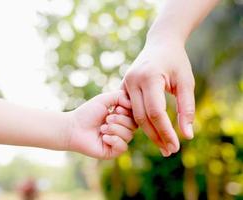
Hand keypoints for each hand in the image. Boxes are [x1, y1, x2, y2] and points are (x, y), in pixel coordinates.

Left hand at [67, 90, 136, 158]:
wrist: (73, 128)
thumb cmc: (87, 113)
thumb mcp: (104, 99)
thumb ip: (120, 96)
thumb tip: (133, 104)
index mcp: (120, 118)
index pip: (134, 115)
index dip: (128, 112)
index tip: (116, 108)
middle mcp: (120, 129)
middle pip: (134, 125)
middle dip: (121, 120)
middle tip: (107, 119)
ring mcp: (117, 141)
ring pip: (129, 136)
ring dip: (115, 129)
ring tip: (102, 128)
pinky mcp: (112, 152)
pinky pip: (123, 147)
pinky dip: (114, 140)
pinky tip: (103, 137)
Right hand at [122, 37, 194, 156]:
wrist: (161, 43)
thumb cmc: (176, 61)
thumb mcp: (186, 82)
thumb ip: (186, 109)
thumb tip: (187, 135)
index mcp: (149, 77)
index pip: (155, 112)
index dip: (165, 132)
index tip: (175, 147)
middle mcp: (133, 81)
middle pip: (142, 118)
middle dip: (156, 136)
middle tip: (168, 151)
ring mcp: (125, 83)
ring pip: (134, 116)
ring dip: (148, 132)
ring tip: (162, 145)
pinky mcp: (123, 86)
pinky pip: (130, 109)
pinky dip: (140, 121)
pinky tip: (151, 131)